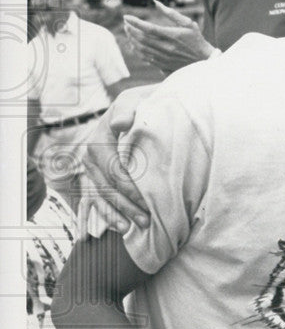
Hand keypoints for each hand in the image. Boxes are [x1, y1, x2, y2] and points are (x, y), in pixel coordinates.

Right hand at [78, 86, 153, 233]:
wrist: (143, 106)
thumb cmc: (143, 105)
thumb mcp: (137, 100)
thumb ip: (128, 109)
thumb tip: (119, 124)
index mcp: (100, 138)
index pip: (113, 169)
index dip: (130, 187)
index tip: (148, 200)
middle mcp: (91, 155)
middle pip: (106, 186)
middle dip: (126, 205)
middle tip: (147, 220)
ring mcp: (92, 168)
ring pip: (100, 195)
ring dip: (116, 213)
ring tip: (133, 228)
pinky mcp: (97, 176)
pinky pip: (97, 198)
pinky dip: (107, 213)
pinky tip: (121, 226)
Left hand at [123, 0, 214, 72]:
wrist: (204, 61)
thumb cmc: (196, 40)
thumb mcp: (188, 24)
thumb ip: (171, 13)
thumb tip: (156, 3)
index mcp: (172, 36)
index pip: (148, 28)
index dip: (134, 22)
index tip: (126, 17)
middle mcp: (166, 47)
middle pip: (141, 38)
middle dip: (130, 30)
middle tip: (126, 24)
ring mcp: (163, 57)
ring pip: (140, 48)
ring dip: (131, 39)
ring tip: (129, 32)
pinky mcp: (162, 65)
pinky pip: (144, 57)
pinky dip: (136, 50)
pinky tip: (134, 44)